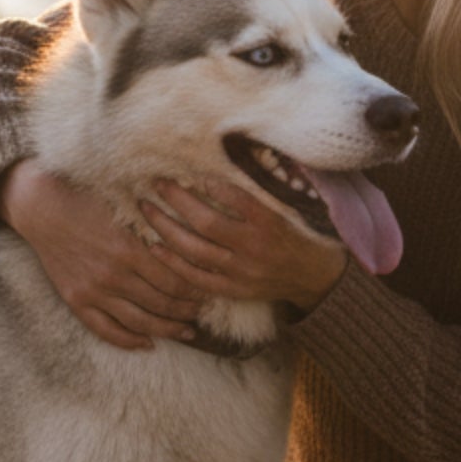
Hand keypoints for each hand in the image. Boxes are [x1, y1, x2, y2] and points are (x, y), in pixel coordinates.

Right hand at [0, 160, 202, 350]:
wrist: (42, 208)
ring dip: (166, 329)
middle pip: (161, 304)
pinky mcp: (76, 301)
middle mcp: (113, 275)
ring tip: (184, 332)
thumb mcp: (125, 207)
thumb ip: (154, 226)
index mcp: (130, 249)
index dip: (195, 291)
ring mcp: (93, 292)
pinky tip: (147, 344)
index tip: (208, 292)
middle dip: (186, 312)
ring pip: (139, 322)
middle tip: (202, 314)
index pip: (174, 281)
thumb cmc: (87, 201)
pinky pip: (106, 331)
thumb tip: (190, 237)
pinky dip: (129, 341)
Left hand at [139, 183, 346, 314]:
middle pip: (208, 223)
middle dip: (177, 202)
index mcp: (270, 222)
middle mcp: (255, 247)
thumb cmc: (291, 234)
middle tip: (157, 184)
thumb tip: (211, 171)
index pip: (239, 199)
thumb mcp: (280, 209)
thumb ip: (250, 194)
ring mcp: (242, 272)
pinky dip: (174, 262)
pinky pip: (197, 278)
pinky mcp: (234, 290)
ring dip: (167, 229)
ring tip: (148, 210)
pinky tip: (155, 247)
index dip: (214, 186)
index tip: (194, 172)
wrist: (312, 276)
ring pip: (196, 250)